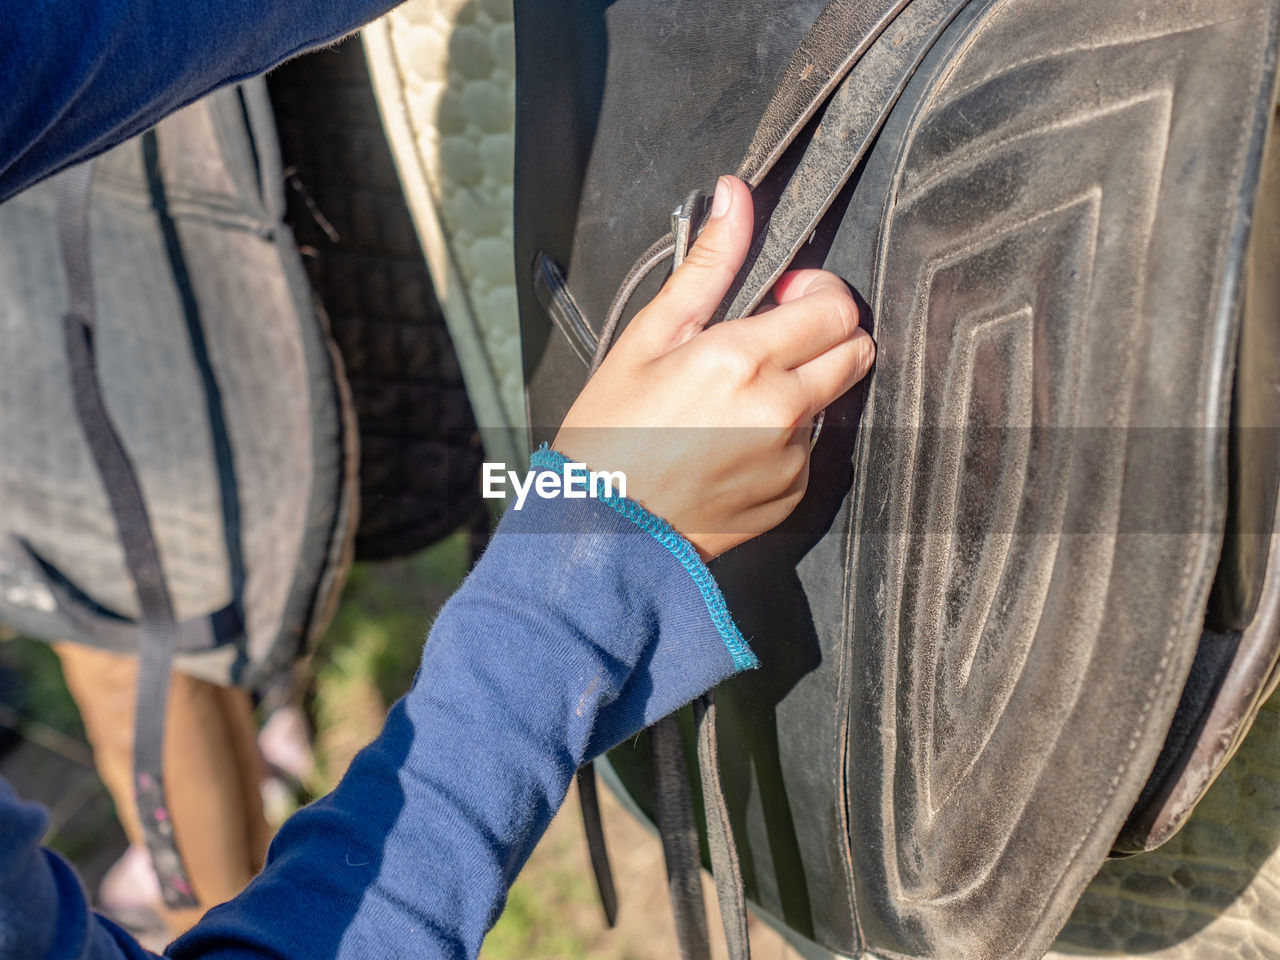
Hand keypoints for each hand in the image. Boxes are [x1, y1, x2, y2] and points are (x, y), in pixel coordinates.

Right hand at [554, 175, 874, 558]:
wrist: (604, 529)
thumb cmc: (611, 435)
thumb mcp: (648, 337)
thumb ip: (706, 266)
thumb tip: (735, 197)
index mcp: (743, 360)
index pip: (836, 309)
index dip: (817, 293)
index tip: (784, 297)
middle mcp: (780, 410)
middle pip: (856, 351)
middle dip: (826, 335)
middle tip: (773, 341)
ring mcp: (791, 458)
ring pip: (832, 401)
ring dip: (802, 388)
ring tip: (735, 403)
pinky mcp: (791, 495)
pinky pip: (810, 450)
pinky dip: (784, 439)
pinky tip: (732, 443)